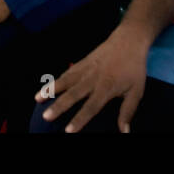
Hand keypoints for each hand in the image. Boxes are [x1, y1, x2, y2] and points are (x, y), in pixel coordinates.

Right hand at [34, 29, 148, 132]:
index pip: (91, 107)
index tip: (68, 130)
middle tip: (46, 116)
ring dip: (50, 90)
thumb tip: (124, 132)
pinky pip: (66, 72)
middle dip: (59, 106)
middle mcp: (92, 79)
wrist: (129, 40)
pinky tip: (46, 87)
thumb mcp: (137, 91)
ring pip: (65, 81)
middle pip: (73, 94)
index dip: (79, 119)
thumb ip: (128, 111)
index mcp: (106, 88)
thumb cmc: (134, 68)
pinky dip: (55, 80)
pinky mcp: (82, 62)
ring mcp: (85, 69)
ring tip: (37, 99)